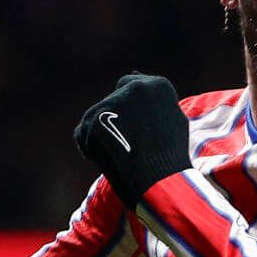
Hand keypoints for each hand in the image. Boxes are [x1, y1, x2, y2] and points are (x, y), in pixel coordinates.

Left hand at [73, 73, 192, 207]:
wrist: (157, 182)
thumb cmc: (171, 157)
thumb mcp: (174, 122)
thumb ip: (155, 100)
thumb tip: (135, 74)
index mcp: (158, 86)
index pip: (132, 84)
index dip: (130, 107)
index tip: (133, 126)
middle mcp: (132, 88)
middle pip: (114, 99)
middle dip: (116, 118)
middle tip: (127, 144)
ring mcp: (108, 104)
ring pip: (97, 116)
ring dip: (103, 132)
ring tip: (120, 155)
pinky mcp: (90, 122)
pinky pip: (83, 132)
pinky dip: (90, 145)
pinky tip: (107, 159)